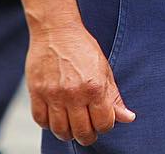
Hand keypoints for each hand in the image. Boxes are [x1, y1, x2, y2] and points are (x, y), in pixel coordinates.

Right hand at [26, 23, 135, 144]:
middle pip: (82, 132)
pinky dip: (48, 124)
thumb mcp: (104, 69)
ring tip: (71, 126)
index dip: (105, 126)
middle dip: (88, 136)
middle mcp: (74, 93)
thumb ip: (114, 97)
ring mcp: (53, 94)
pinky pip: (40, 120)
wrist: (56, 30)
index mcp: (95, 87)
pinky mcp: (36, 92)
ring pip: (60, 131)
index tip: (102, 121)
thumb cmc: (82, 48)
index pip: (103, 123)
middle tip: (87, 131)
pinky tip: (55, 116)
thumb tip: (128, 118)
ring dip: (67, 134)